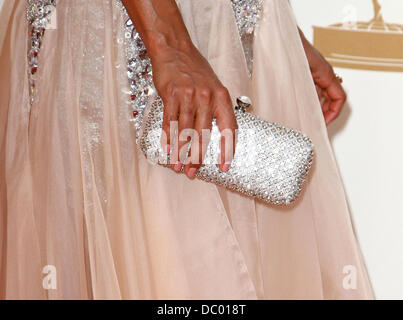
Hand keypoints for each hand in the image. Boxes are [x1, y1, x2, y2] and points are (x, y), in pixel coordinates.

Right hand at [151, 43, 237, 178]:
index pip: (228, 128)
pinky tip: (168, 150)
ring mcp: (188, 96)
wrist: (175, 50)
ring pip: (185, 131)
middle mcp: (206, 97)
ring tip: (178, 166)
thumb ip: (217, 109)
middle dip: (198, 157)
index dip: (227, 150)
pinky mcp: (171, 95)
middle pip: (203, 134)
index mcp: (221, 96)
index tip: (224, 166)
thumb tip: (219, 135)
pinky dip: (168, 138)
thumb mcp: (214, 86)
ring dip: (181, 152)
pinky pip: (169, 121)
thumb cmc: (195, 70)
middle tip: (193, 172)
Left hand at [299, 29, 346, 124]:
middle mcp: (323, 73)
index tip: (323, 123)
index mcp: (326, 74)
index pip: (339, 98)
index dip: (334, 113)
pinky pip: (313, 88)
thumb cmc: (292, 49)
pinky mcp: (305, 72)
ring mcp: (314, 73)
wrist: (282, 36)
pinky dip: (310, 99)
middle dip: (326, 112)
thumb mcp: (301, 74)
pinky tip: (298, 106)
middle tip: (315, 124)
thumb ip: (307, 91)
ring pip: (322, 94)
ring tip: (307, 118)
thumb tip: (308, 109)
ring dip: (317, 107)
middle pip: (332, 97)